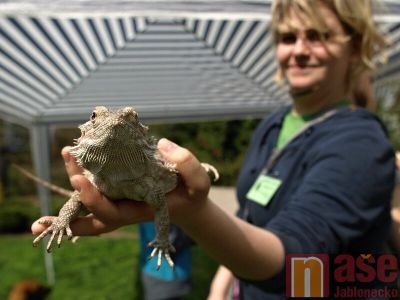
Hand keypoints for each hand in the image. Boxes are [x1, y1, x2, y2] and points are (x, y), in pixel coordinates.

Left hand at [31, 138, 210, 235]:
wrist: (187, 198)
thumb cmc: (191, 194)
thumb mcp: (198, 184)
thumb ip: (188, 166)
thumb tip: (162, 144)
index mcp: (138, 211)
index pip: (109, 213)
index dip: (92, 200)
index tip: (81, 179)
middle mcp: (124, 206)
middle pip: (91, 209)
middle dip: (75, 189)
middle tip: (69, 158)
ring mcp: (120, 196)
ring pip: (91, 196)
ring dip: (77, 177)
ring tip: (68, 153)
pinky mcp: (121, 184)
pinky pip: (100, 180)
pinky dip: (88, 169)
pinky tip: (81, 151)